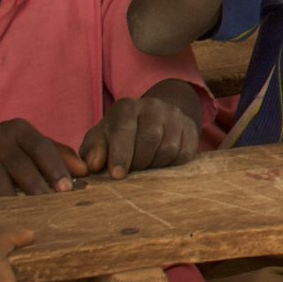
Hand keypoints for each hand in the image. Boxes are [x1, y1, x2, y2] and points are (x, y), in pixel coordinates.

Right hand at [0, 120, 88, 199]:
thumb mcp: (24, 148)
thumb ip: (55, 156)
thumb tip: (85, 171)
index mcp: (20, 131)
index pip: (42, 147)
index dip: (55, 167)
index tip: (67, 188)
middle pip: (20, 162)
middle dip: (35, 183)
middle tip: (49, 204)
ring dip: (7, 192)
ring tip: (19, 212)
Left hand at [78, 94, 200, 178]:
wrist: (150, 119)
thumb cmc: (118, 135)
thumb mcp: (100, 139)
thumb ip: (93, 152)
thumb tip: (94, 165)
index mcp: (126, 107)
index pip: (124, 131)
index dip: (120, 155)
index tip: (116, 175)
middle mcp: (152, 106)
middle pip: (150, 139)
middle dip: (139, 162)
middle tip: (132, 170)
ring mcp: (174, 115)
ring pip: (168, 147)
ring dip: (155, 164)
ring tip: (146, 165)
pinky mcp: (189, 127)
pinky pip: (184, 153)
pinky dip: (171, 164)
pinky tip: (160, 162)